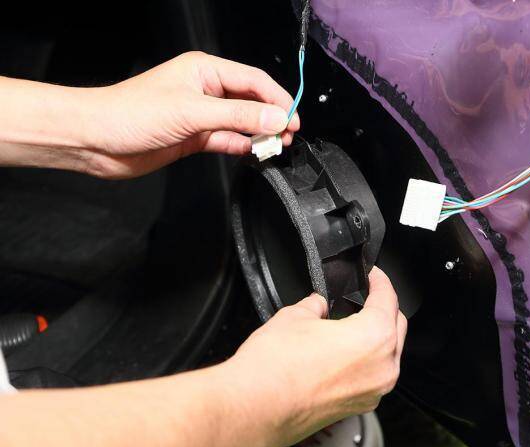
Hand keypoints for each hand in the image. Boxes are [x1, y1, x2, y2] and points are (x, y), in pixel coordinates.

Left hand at [83, 51, 298, 177]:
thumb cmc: (131, 113)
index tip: (294, 118)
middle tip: (289, 134)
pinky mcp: (193, 137)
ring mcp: (199, 115)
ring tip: (277, 145)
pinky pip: (226, 140)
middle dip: (271, 117)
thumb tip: (275, 118)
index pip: (253, 81)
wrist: (96, 140)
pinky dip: (241, 147)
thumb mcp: (192, 112)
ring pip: (240, 123)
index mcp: (204, 70)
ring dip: (258, 134)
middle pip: (250, 101)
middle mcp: (204, 90)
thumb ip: (237, 117)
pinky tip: (253, 153)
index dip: (277, 99)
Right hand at [220, 267, 407, 446]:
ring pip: (387, 355)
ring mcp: (371, 392)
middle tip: (364, 296)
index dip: (380, 280)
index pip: (389, 299)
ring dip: (375, 337)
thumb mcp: (295, 315)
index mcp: (374, 337)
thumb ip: (316, 305)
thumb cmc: (274, 368)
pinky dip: (364, 361)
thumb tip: (319, 305)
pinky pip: (371, 376)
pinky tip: (340, 353)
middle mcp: (382, 368)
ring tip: (350, 324)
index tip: (373, 275)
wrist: (253, 407)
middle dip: (382, 308)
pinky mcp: (356, 407)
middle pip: (396, 327)